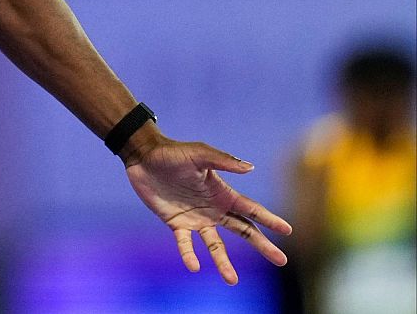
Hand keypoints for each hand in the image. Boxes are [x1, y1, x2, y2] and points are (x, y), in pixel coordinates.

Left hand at [125, 138, 292, 284]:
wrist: (144, 157)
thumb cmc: (173, 152)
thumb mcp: (199, 153)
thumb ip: (223, 161)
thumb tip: (250, 168)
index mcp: (223, 194)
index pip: (251, 210)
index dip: (269, 220)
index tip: (288, 231)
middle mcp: (214, 210)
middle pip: (244, 231)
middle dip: (263, 246)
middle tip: (282, 261)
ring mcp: (197, 219)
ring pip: (216, 246)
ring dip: (223, 262)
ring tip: (232, 281)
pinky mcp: (176, 224)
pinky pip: (185, 244)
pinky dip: (189, 255)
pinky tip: (194, 266)